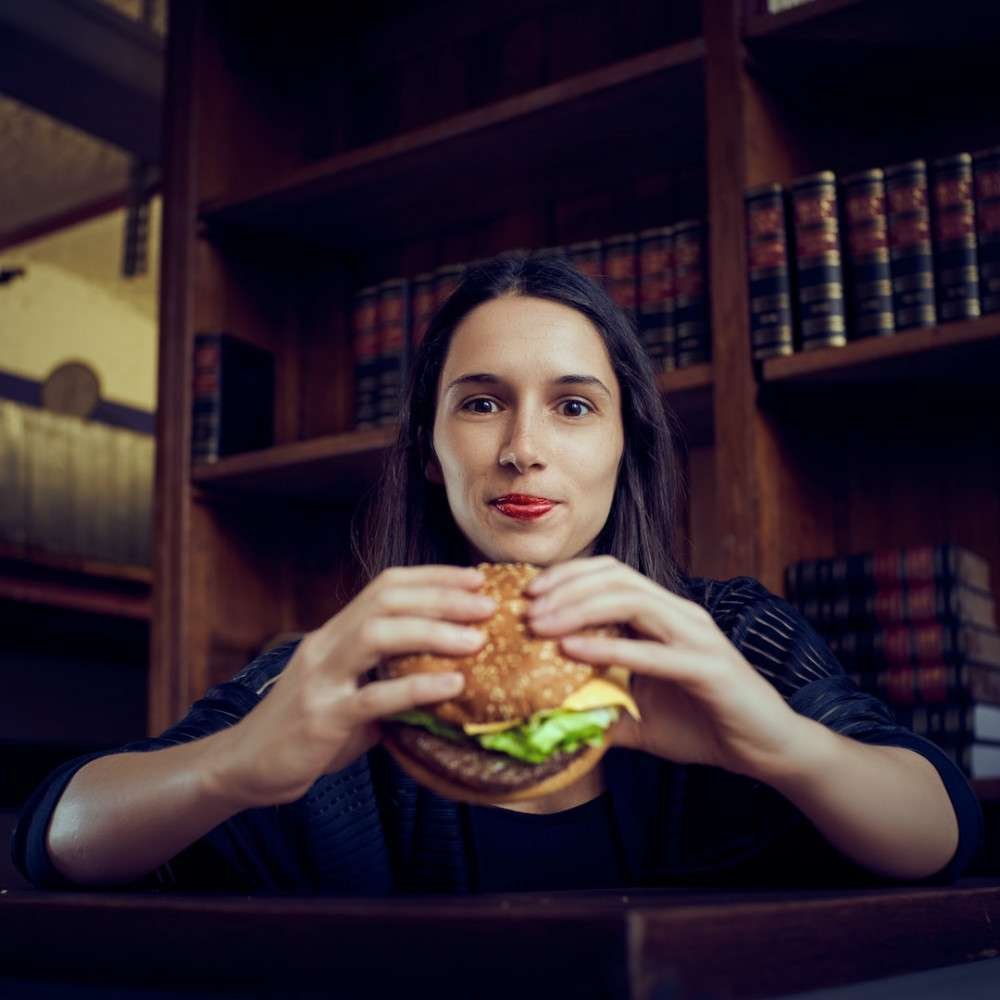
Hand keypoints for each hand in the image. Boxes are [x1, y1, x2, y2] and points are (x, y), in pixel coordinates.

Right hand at [214, 565, 494, 807]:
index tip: (474, 579)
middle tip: (488, 605)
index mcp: (334, 634)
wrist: (246, 767)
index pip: (384, 586)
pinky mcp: (322, 718)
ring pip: (376, 635)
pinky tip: (452, 685)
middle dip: (441, 597)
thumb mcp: (348, 692)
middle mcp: (325, 646)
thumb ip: (387, 679)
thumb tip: (449, 677)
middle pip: (385, 601)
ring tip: (477, 640)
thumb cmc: (307, 730)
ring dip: (432, 631)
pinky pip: (373, 697)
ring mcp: (321, 680)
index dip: (432, 577)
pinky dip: (417, 687)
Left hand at [526, 556, 807, 780]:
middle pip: (615, 578)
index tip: (527, 596)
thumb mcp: (639, 715)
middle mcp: (680, 614)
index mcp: (664, 615)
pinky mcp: (708, 667)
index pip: (611, 575)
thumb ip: (600, 705)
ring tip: (540, 626)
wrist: (766, 749)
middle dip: (565, 588)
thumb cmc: (704, 725)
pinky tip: (572, 650)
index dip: (568, 576)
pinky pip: (651, 650)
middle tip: (525, 610)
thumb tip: (549, 715)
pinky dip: (608, 646)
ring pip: (631, 600)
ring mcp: (696, 636)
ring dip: (579, 609)